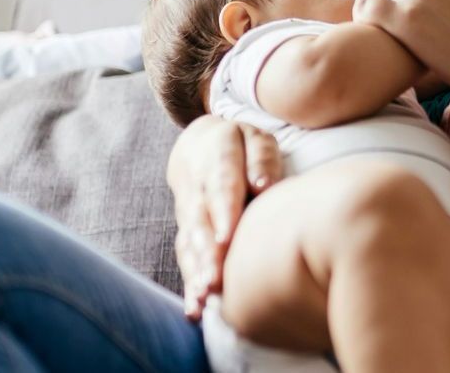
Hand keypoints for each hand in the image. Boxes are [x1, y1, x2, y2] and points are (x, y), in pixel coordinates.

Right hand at [166, 115, 282, 319]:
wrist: (199, 146)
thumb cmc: (240, 145)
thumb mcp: (255, 138)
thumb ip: (261, 159)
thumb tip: (264, 186)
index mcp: (216, 159)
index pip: (220, 187)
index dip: (222, 213)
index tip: (227, 237)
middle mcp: (196, 190)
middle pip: (201, 223)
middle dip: (207, 254)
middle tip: (215, 280)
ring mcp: (188, 214)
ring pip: (190, 245)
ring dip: (196, 273)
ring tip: (205, 298)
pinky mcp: (187, 235)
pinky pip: (185, 259)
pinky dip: (189, 285)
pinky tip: (195, 311)